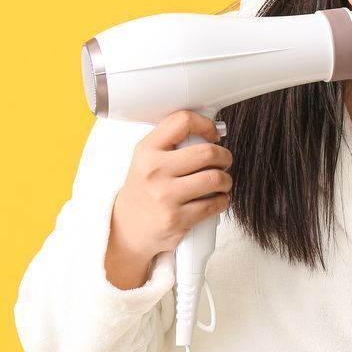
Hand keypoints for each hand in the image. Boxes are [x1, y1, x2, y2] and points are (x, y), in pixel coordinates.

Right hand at [110, 110, 233, 257]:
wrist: (126, 229)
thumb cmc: (143, 191)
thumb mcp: (146, 160)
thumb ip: (171, 144)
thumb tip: (210, 134)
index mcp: (147, 151)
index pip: (182, 121)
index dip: (206, 124)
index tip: (213, 135)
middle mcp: (154, 171)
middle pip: (207, 152)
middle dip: (224, 157)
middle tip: (223, 162)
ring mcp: (165, 196)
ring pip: (216, 179)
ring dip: (226, 181)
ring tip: (221, 183)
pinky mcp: (176, 219)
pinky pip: (214, 204)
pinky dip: (222, 201)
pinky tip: (216, 200)